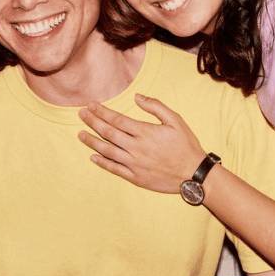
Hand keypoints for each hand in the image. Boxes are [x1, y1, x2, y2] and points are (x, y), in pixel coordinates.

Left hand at [78, 94, 207, 193]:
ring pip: (107, 151)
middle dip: (92, 122)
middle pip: (108, 133)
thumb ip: (156, 107)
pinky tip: (92, 157)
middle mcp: (136, 148)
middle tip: (81, 114)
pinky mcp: (136, 178)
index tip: (91, 105)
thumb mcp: (176, 120)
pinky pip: (114, 169)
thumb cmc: (186, 145)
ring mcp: (135, 164)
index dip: (102, 112)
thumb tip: (137, 97)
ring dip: (92, 141)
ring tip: (80, 134)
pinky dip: (102, 163)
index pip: (117, 119)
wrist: (194, 174)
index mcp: (145, 132)